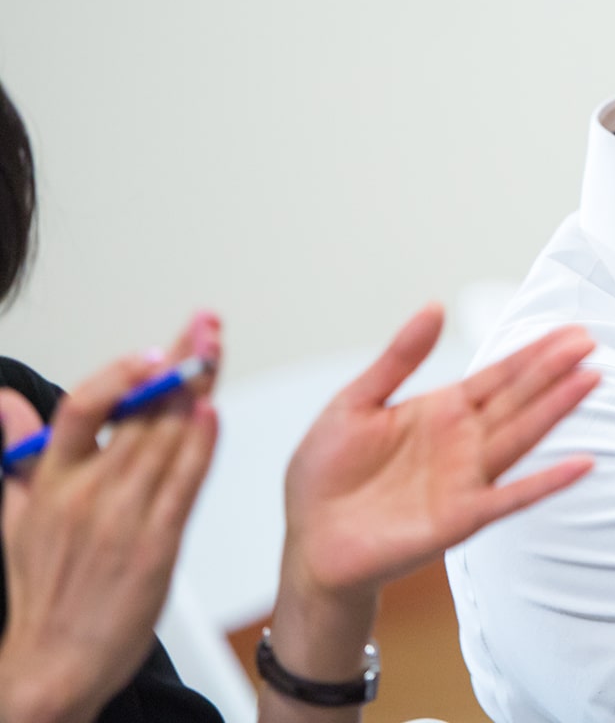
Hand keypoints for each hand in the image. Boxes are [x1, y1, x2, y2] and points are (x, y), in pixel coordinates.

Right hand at [0, 315, 220, 722]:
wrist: (54, 665)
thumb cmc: (43, 591)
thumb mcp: (14, 517)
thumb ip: (16, 452)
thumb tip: (5, 403)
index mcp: (51, 482)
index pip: (80, 408)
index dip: (119, 373)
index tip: (151, 349)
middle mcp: (87, 493)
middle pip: (140, 413)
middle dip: (179, 363)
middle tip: (207, 326)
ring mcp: (123, 518)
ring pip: (167, 438)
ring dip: (196, 391)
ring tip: (216, 354)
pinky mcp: (155, 545)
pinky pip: (184, 483)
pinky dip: (201, 445)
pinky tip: (213, 414)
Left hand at [278, 306, 598, 608]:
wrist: (309, 542)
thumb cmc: (326, 476)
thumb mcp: (355, 402)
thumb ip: (399, 358)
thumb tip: (435, 307)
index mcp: (441, 410)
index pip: (498, 375)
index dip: (534, 353)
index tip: (570, 332)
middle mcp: (462, 442)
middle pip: (518, 399)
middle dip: (554, 371)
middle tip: (591, 343)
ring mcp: (466, 479)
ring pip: (521, 437)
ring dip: (557, 411)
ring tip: (590, 381)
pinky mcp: (460, 518)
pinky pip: (512, 497)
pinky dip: (548, 482)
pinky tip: (582, 464)